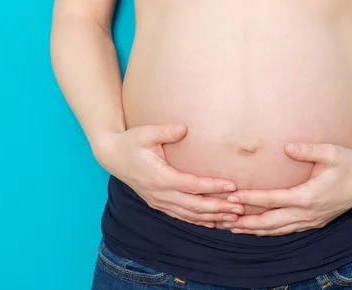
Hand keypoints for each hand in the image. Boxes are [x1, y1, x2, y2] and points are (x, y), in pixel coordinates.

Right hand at [93, 124, 244, 227]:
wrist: (111, 155)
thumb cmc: (131, 141)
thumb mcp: (146, 133)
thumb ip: (166, 131)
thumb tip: (184, 129)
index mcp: (160, 178)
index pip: (192, 186)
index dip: (213, 187)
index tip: (232, 186)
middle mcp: (160, 194)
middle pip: (194, 206)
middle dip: (218, 207)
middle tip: (240, 207)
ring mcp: (158, 201)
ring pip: (189, 215)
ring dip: (212, 217)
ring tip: (233, 218)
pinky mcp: (157, 202)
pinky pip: (180, 215)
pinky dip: (197, 220)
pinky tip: (212, 223)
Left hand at [222, 143, 351, 235]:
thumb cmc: (349, 163)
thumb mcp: (331, 152)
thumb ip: (308, 150)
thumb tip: (286, 146)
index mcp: (309, 196)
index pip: (273, 200)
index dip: (252, 199)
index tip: (233, 197)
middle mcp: (308, 212)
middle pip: (271, 222)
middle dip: (247, 222)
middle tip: (224, 221)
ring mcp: (312, 220)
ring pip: (278, 230)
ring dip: (256, 230)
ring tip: (235, 228)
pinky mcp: (315, 221)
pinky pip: (288, 230)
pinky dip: (271, 231)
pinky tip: (260, 229)